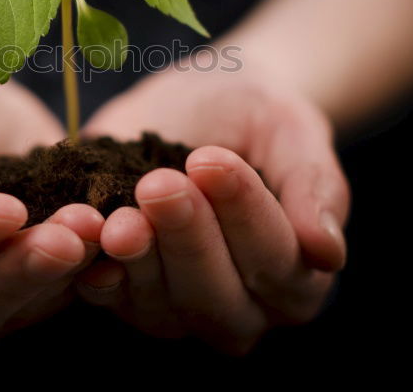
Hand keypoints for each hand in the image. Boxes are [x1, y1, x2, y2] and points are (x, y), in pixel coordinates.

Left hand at [75, 64, 350, 354]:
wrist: (201, 102)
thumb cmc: (258, 116)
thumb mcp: (292, 131)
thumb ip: (315, 187)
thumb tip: (328, 253)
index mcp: (297, 279)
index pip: (276, 262)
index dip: (244, 215)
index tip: (212, 161)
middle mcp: (242, 309)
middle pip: (216, 298)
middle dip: (186, 240)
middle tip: (159, 184)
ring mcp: (179, 310)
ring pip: (161, 307)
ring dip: (138, 260)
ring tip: (119, 214)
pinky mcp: (125, 295)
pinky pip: (109, 297)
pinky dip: (95, 270)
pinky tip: (84, 234)